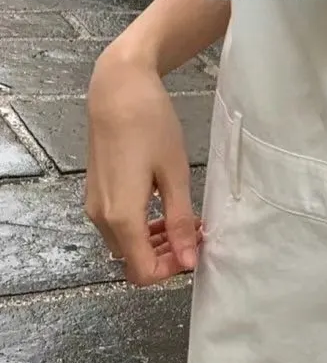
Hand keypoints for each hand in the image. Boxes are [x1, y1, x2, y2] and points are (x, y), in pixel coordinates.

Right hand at [85, 44, 199, 285]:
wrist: (117, 91)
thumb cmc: (150, 126)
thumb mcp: (175, 174)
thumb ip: (180, 221)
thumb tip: (189, 260)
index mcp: (121, 217)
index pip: (143, 271)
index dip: (172, 269)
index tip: (196, 247)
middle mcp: (101, 218)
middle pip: (132, 260)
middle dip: (166, 255)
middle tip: (196, 232)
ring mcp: (94, 205)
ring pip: (125, 244)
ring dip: (155, 241)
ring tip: (185, 219)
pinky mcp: (95, 193)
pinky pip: (118, 225)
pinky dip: (142, 226)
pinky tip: (164, 206)